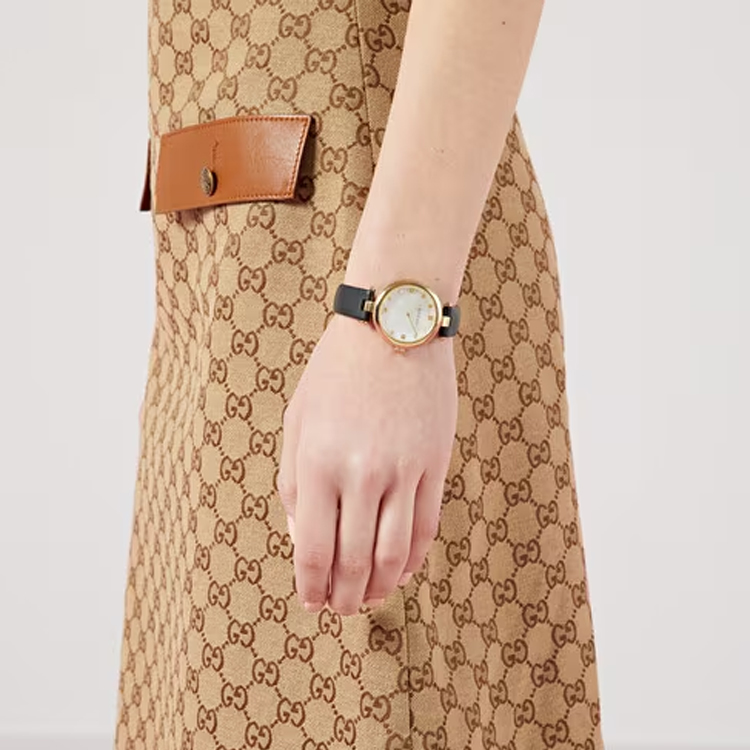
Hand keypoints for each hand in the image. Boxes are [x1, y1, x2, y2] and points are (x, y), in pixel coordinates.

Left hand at [276, 312, 457, 615]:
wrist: (393, 327)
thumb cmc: (335, 373)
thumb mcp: (297, 421)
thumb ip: (294, 483)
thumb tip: (302, 539)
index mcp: (318, 462)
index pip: (313, 550)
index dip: (311, 587)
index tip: (310, 603)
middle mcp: (361, 473)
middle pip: (353, 562)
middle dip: (343, 598)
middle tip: (339, 610)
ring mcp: (404, 471)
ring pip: (393, 554)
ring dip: (379, 588)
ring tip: (368, 599)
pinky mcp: (435, 464)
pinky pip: (426, 528)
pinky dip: (412, 560)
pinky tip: (400, 572)